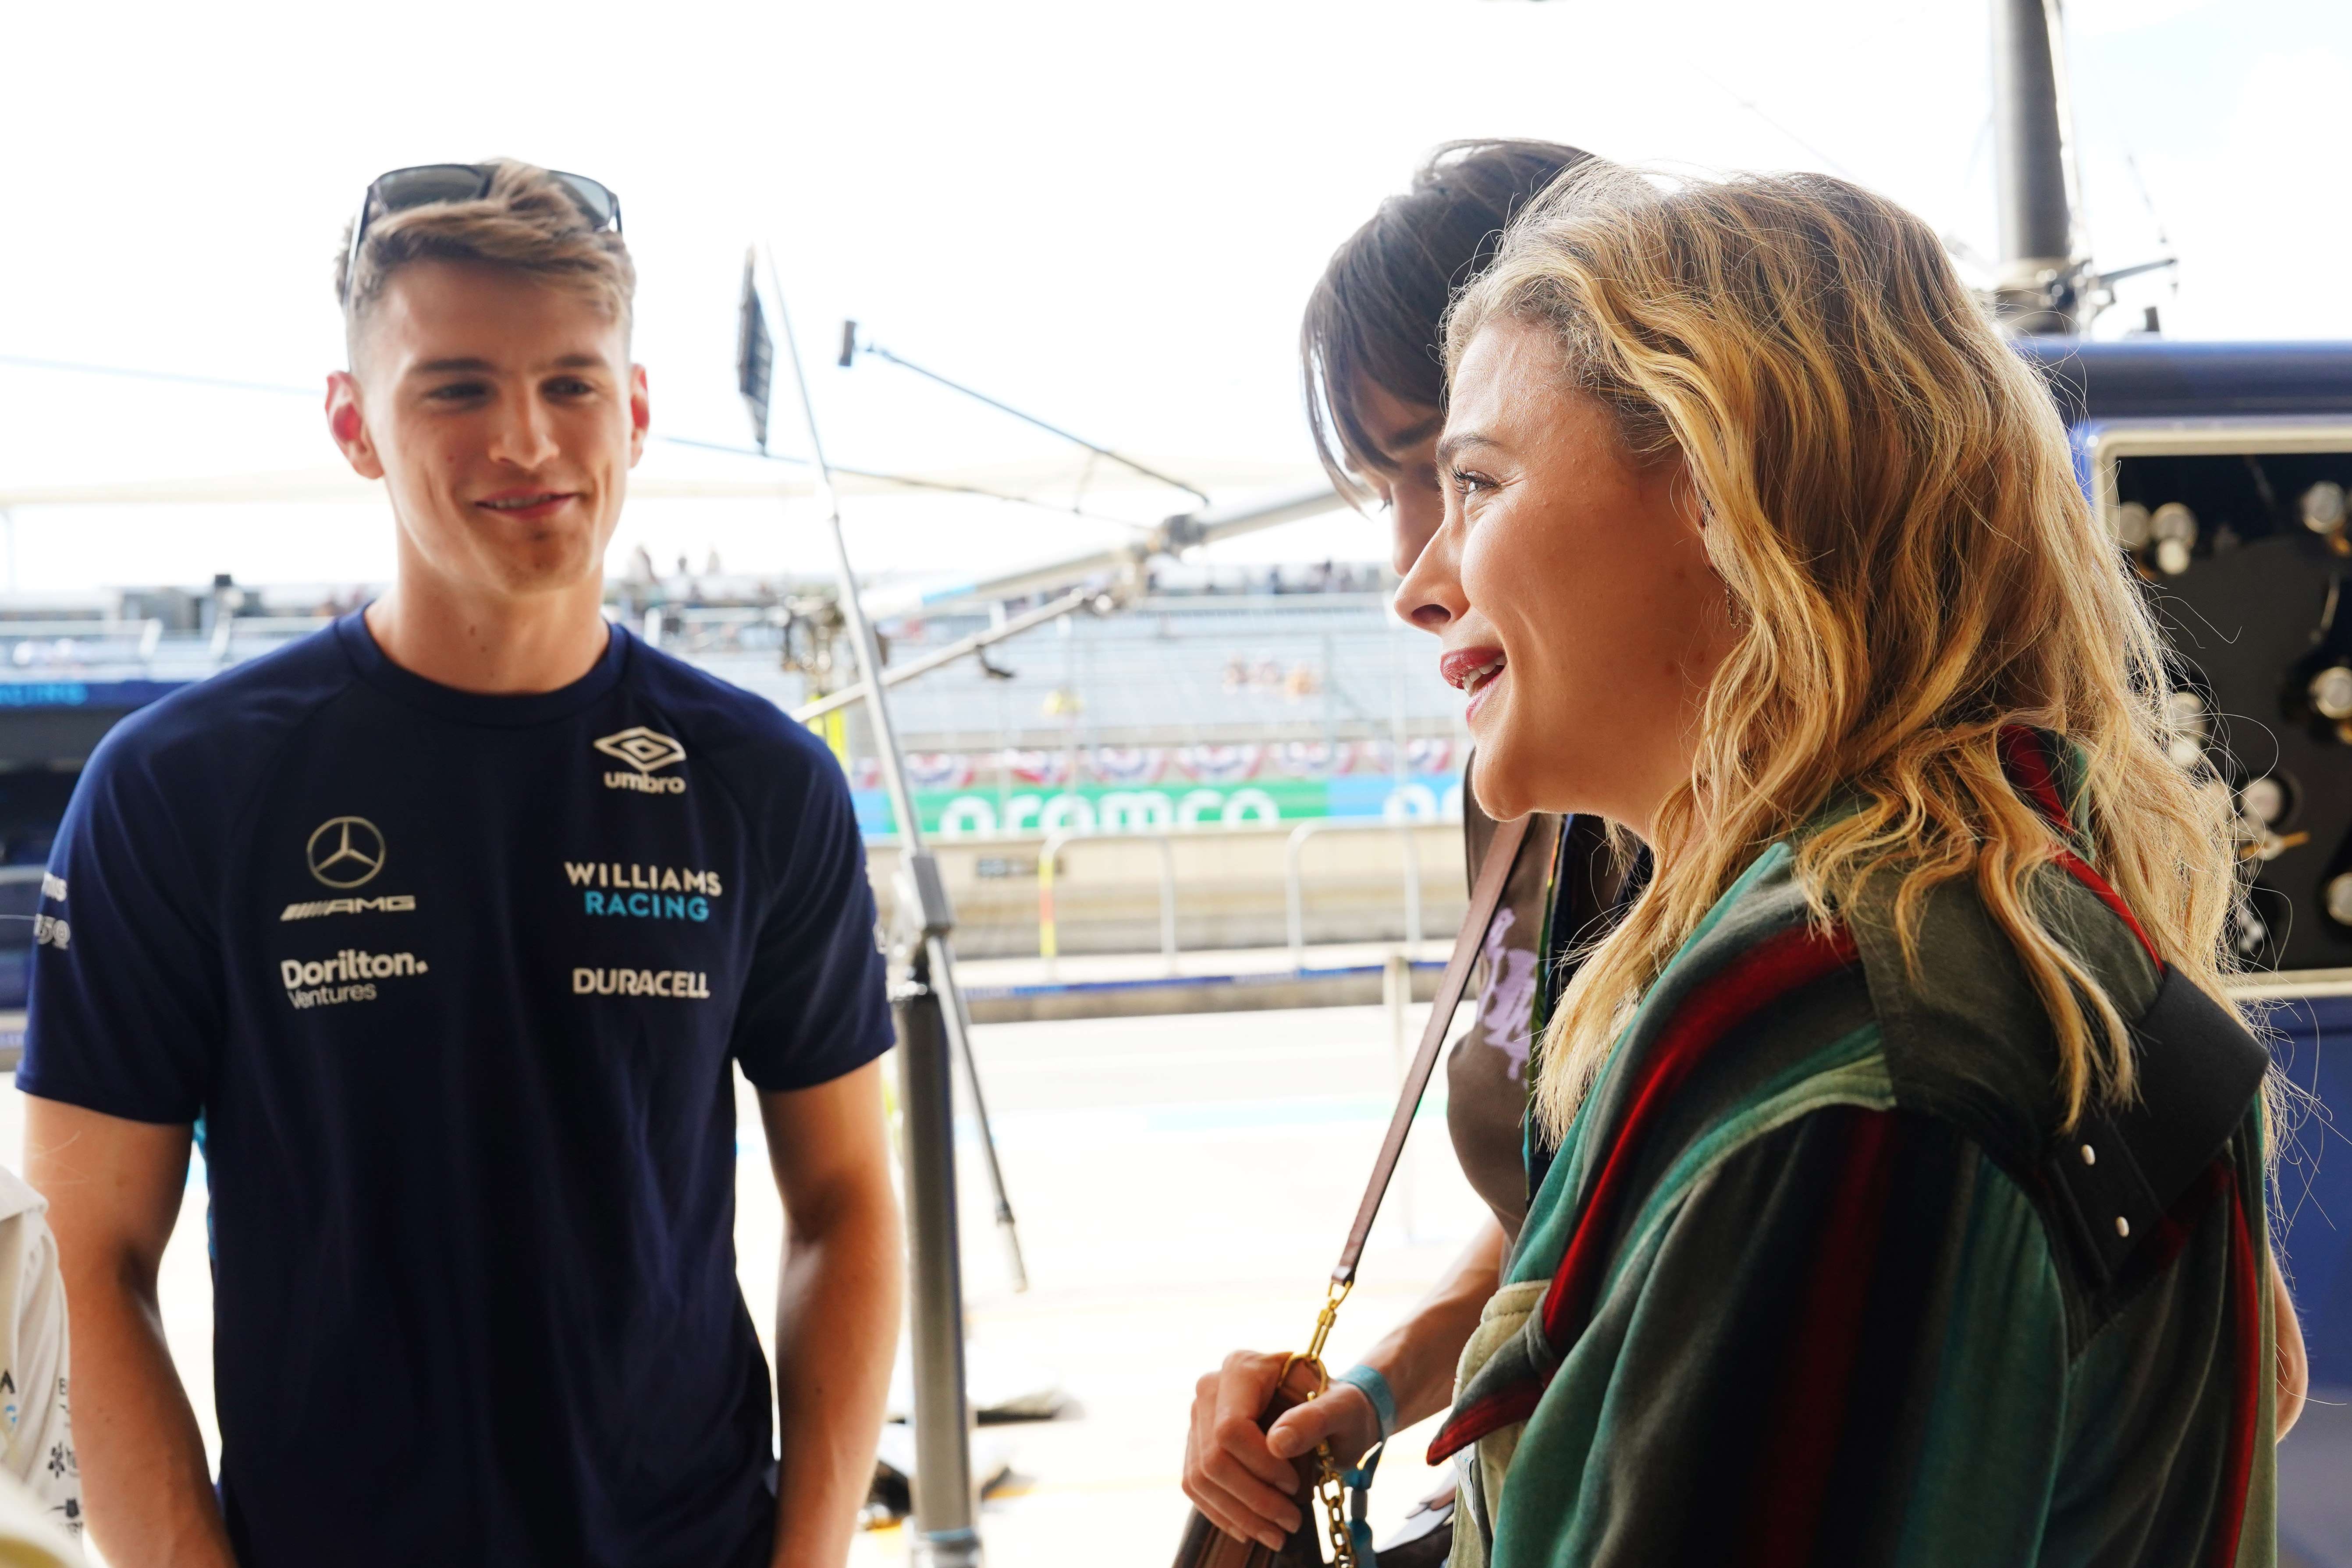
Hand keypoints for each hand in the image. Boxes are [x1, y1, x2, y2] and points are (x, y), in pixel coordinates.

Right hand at [1182, 1350, 1381, 1551]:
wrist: (1332, 1415)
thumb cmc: (1341, 1408)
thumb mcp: (1344, 1409)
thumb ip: (1315, 1419)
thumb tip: (1277, 1444)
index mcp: (1244, 1367)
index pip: (1232, 1427)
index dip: (1261, 1466)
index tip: (1294, 1485)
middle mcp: (1212, 1387)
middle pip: (1213, 1457)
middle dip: (1253, 1498)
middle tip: (1291, 1521)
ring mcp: (1200, 1416)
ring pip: (1201, 1477)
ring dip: (1239, 1514)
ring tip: (1278, 1533)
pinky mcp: (1198, 1443)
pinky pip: (1195, 1485)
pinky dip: (1224, 1513)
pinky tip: (1252, 1529)